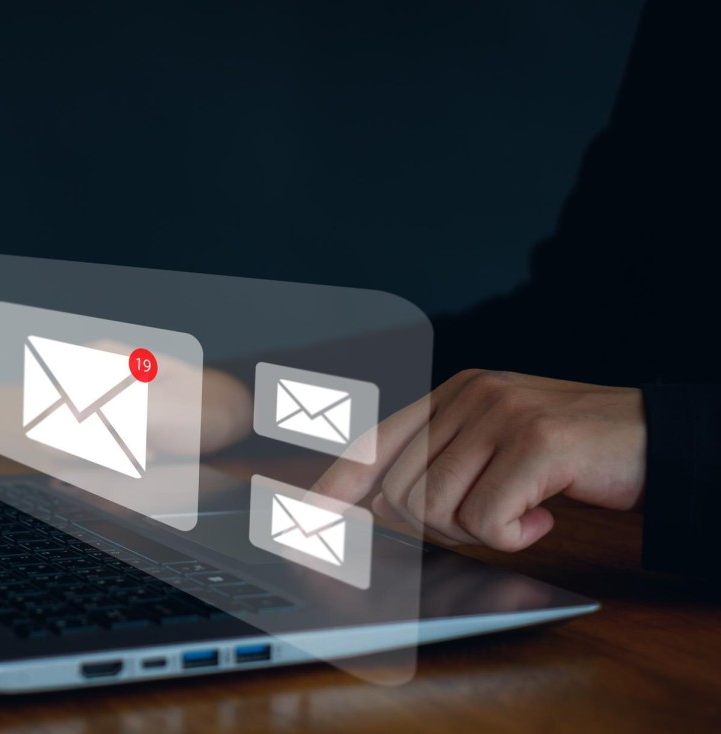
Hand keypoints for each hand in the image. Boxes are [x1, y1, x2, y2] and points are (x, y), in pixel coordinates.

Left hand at [312, 370, 646, 550]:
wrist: (656, 440)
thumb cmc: (572, 455)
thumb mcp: (498, 447)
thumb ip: (444, 462)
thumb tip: (382, 506)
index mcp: (453, 394)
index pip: (375, 441)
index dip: (336, 483)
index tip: (304, 516)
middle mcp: (469, 395)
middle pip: (401, 491)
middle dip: (434, 525)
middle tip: (489, 516)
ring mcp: (500, 415)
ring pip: (437, 509)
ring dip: (478, 530)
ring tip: (522, 509)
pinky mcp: (535, 444)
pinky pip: (487, 521)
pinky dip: (515, 534)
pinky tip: (546, 512)